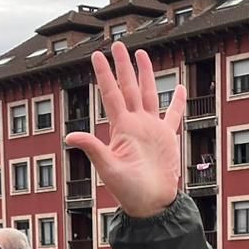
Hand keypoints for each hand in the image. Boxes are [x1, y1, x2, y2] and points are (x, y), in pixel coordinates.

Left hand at [65, 42, 183, 217]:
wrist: (151, 204)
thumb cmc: (128, 191)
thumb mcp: (108, 168)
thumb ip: (93, 148)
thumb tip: (69, 136)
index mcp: (120, 128)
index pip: (111, 94)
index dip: (104, 75)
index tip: (97, 55)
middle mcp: (135, 124)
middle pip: (128, 87)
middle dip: (123, 66)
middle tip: (117, 44)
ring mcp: (151, 129)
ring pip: (148, 94)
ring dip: (145, 74)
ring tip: (141, 54)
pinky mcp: (168, 138)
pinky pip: (173, 115)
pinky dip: (177, 102)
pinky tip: (179, 87)